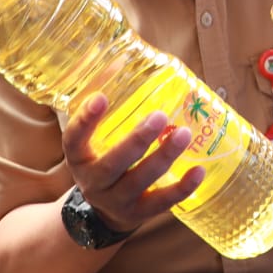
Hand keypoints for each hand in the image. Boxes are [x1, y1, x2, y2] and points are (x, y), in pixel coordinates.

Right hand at [61, 93, 204, 234]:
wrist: (104, 212)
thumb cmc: (105, 160)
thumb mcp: (96, 140)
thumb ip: (109, 109)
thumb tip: (124, 58)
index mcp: (79, 158)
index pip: (74, 140)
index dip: (85, 120)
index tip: (101, 97)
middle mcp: (93, 182)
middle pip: (112, 164)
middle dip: (137, 140)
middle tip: (160, 116)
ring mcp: (116, 201)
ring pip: (139, 181)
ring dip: (164, 157)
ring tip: (185, 134)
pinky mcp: (139, 214)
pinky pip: (161, 203)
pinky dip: (181, 188)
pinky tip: (198, 171)